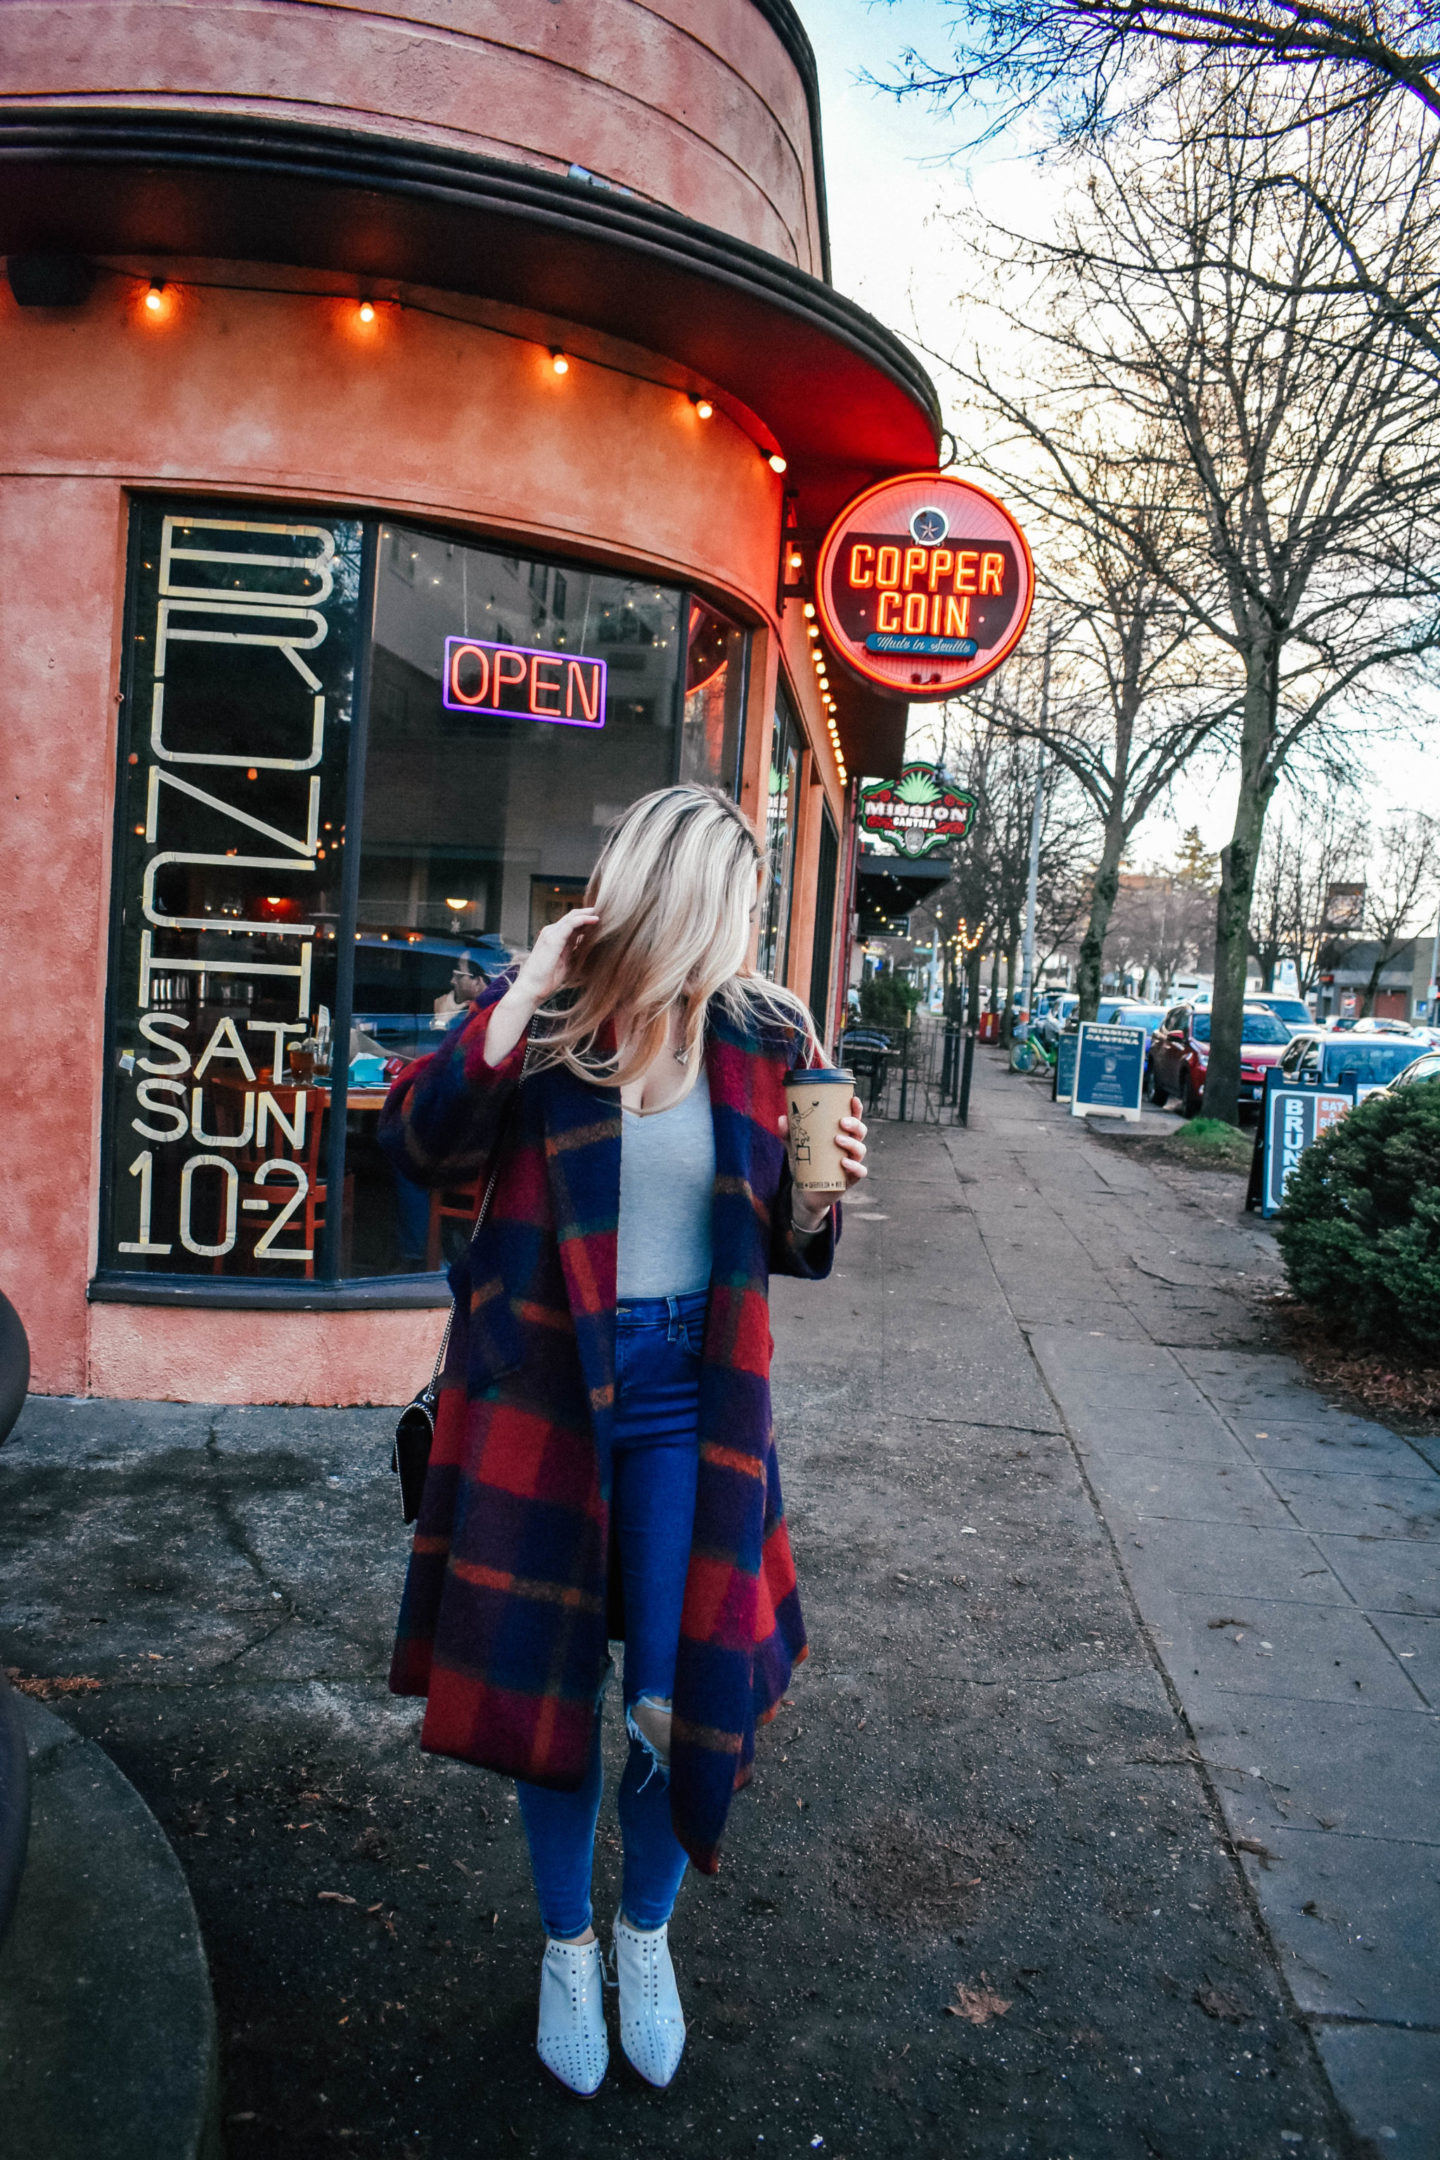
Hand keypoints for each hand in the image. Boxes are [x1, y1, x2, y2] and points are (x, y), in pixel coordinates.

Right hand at [512, 908, 598, 1007]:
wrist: (531, 988)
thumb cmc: (546, 979)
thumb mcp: (565, 962)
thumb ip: (573, 951)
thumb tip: (586, 945)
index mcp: (552, 938)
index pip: (570, 923)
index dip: (584, 920)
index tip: (599, 921)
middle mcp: (550, 933)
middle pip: (571, 917)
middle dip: (587, 913)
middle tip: (604, 912)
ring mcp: (550, 934)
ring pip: (572, 917)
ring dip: (587, 914)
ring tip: (603, 914)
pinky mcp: (554, 938)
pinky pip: (571, 923)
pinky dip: (584, 919)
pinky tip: (595, 920)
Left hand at [779, 1095, 867, 1233]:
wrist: (807, 1192)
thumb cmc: (806, 1164)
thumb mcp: (796, 1148)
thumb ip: (789, 1134)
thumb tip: (782, 1118)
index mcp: (841, 1135)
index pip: (853, 1119)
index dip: (856, 1109)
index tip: (853, 1099)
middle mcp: (850, 1147)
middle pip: (860, 1132)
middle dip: (855, 1124)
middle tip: (841, 1122)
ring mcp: (852, 1163)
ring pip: (861, 1149)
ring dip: (852, 1143)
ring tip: (837, 1139)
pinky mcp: (851, 1179)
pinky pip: (860, 1172)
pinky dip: (855, 1166)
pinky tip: (844, 1162)